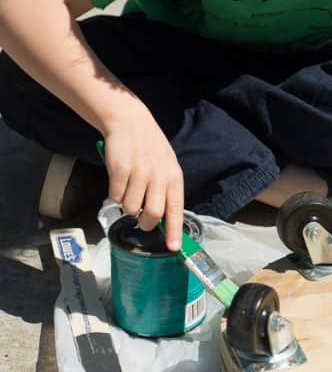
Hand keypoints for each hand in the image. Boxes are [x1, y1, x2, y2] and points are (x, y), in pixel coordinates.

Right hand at [101, 116, 184, 250]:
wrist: (131, 123)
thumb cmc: (150, 150)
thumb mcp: (166, 167)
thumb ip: (166, 191)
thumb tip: (163, 221)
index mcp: (173, 177)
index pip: (176, 209)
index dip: (174, 231)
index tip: (173, 248)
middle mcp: (158, 175)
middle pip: (153, 214)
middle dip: (146, 223)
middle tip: (142, 220)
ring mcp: (139, 172)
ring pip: (131, 208)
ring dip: (128, 206)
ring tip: (130, 190)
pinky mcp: (120, 169)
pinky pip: (115, 196)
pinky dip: (115, 194)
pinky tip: (120, 180)